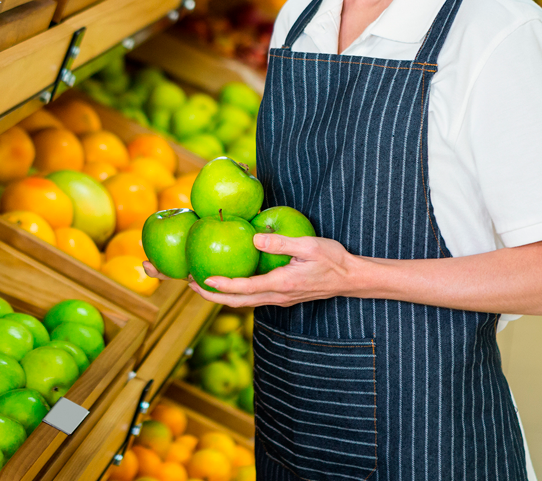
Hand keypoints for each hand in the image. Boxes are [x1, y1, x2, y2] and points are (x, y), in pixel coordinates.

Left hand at [190, 234, 368, 307]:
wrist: (352, 279)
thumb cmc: (333, 259)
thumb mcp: (309, 245)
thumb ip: (281, 242)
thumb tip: (255, 238)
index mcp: (282, 284)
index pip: (246, 288)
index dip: (223, 285)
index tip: (204, 279)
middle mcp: (277, 296)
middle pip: (238, 301)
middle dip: (212, 295)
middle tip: (189, 283)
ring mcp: (280, 299)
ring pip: (244, 302)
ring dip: (221, 295)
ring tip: (200, 283)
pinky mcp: (282, 296)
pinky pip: (253, 298)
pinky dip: (235, 292)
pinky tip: (227, 281)